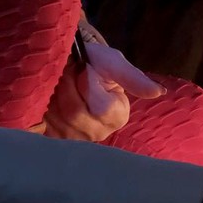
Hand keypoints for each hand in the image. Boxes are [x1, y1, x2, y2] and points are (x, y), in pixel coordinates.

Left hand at [43, 42, 165, 141]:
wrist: (69, 66)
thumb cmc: (96, 63)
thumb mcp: (114, 64)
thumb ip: (133, 78)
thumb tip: (159, 93)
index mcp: (118, 117)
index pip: (101, 108)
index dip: (89, 86)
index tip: (86, 71)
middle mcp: (98, 133)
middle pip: (76, 114)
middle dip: (68, 87)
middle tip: (69, 72)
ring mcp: (75, 139)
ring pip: (59, 118)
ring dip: (54, 94)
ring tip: (60, 81)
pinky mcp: (53, 139)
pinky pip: (45, 126)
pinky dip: (44, 106)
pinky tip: (49, 96)